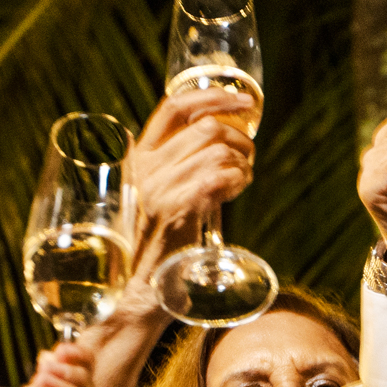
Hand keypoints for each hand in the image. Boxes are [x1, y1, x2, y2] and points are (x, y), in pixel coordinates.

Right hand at [123, 88, 257, 290]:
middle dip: (239, 138)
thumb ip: (178, 166)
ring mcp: (159, 188)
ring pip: (219, 151)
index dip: (212, 95)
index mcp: (138, 157)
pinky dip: (238, 179)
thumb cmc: (157, 244)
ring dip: (242, 163)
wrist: (139, 291)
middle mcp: (145, 168)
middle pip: (206, 127)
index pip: (173, 106)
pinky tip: (236, 190)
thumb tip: (223, 138)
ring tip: (241, 180)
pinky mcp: (178, 209)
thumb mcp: (158, 195)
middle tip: (248, 157)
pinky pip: (220, 176)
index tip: (244, 100)